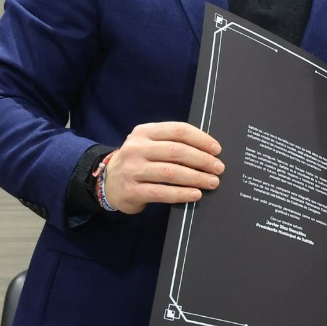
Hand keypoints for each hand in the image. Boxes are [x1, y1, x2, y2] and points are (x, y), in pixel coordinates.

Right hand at [100, 121, 223, 213]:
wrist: (108, 183)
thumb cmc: (139, 162)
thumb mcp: (149, 145)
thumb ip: (172, 143)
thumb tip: (208, 151)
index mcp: (144, 132)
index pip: (178, 131)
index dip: (201, 139)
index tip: (217, 150)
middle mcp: (136, 148)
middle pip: (176, 151)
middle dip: (202, 160)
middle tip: (218, 168)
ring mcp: (132, 169)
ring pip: (170, 172)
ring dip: (196, 177)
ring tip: (212, 182)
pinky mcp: (131, 190)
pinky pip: (161, 192)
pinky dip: (181, 194)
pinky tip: (195, 195)